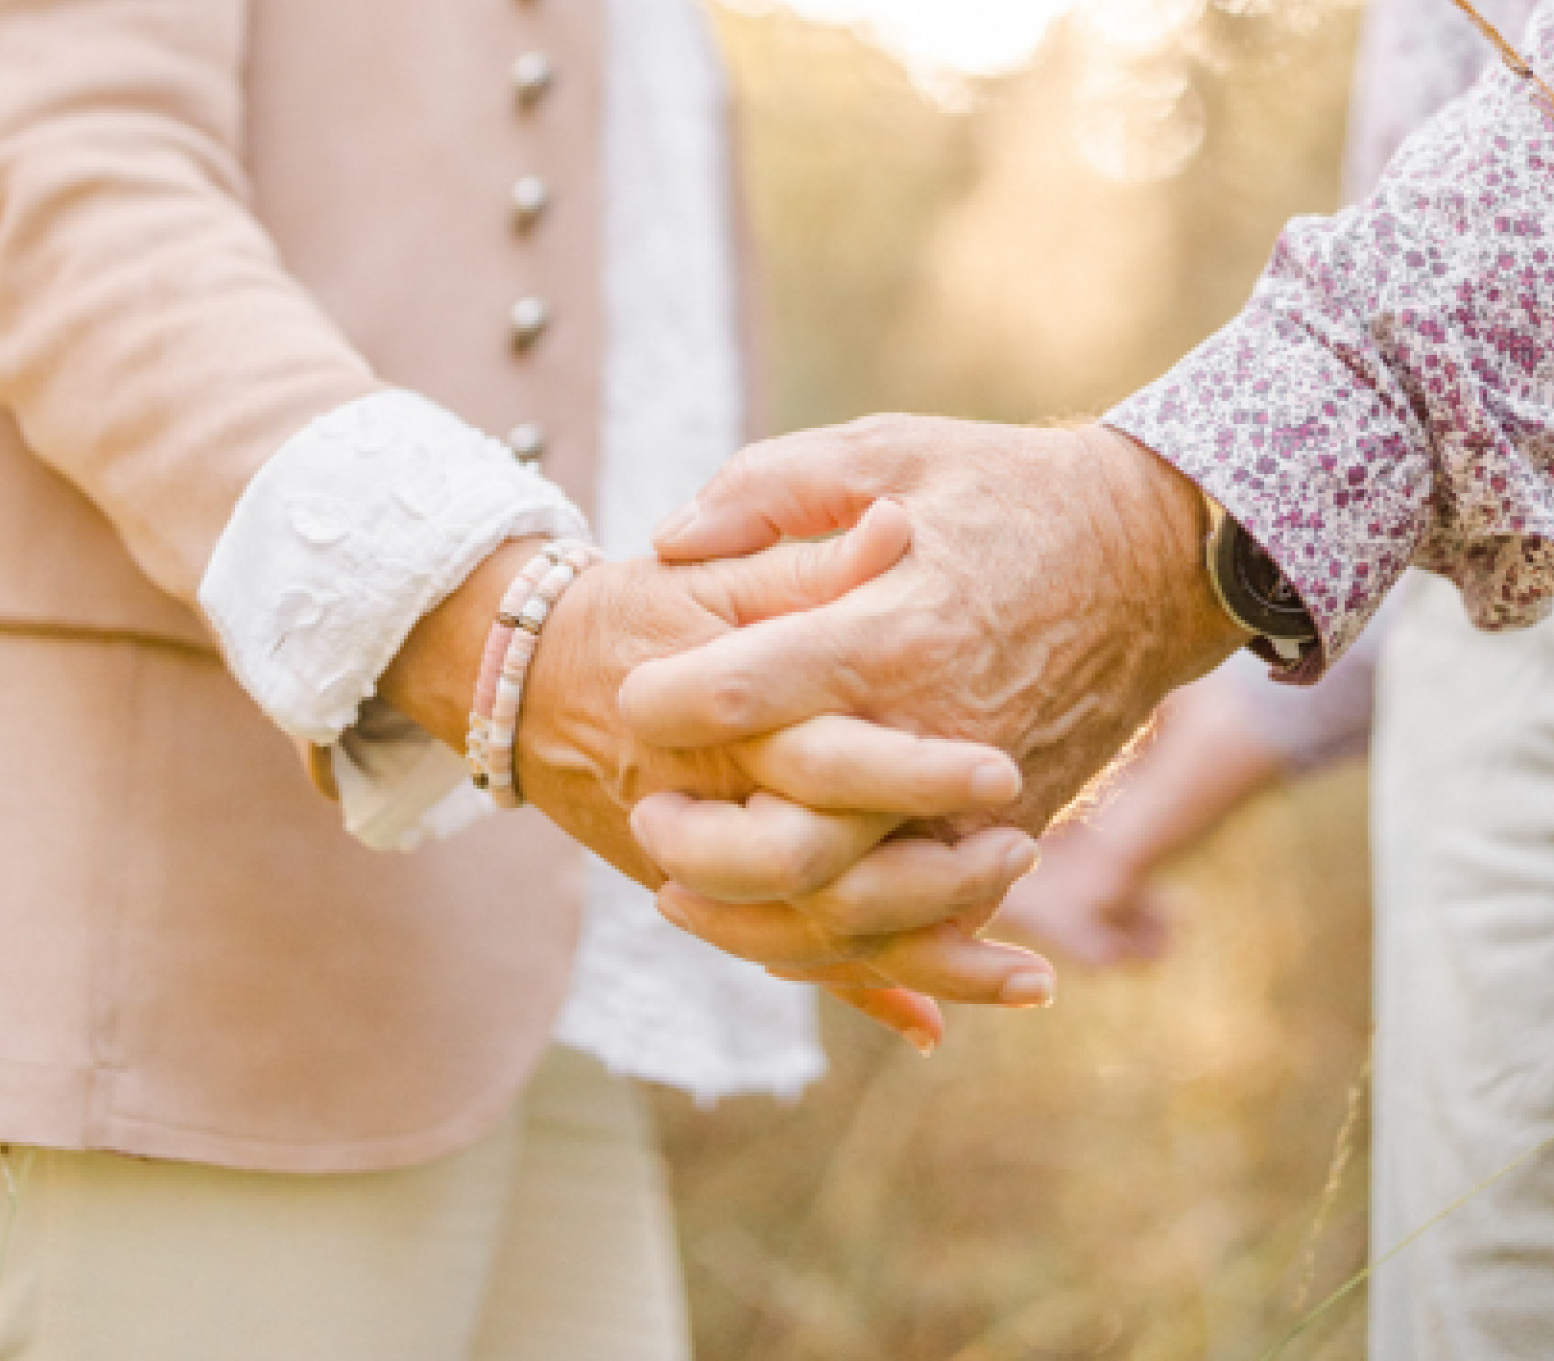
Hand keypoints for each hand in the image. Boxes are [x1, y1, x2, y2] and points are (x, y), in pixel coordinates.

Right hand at [382, 506, 1038, 1042]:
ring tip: (1026, 965)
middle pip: (826, 866)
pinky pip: (790, 962)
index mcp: (725, 711)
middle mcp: (714, 799)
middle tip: (1026, 848)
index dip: (915, 770)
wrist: (527, 680)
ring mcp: (708, 864)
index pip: (825, 755)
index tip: (1004, 766)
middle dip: (931, 876)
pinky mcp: (711, 897)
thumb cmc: (644, 606)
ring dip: (923, 955)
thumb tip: (902, 527)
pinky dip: (865, 995)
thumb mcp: (724, 568)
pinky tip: (939, 1026)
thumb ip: (813, 560)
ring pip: (816, 937)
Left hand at [616, 416, 1235, 993]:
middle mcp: (937, 733)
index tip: (627, 696)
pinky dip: (843, 942)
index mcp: (895, 630)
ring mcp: (983, 800)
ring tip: (682, 891)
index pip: (747, 693)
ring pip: (851, 908)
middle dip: (698, 844)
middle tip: (643, 815)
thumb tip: (671, 542)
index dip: (666, 703)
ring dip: (753, 917)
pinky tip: (779, 929)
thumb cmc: (1015, 492)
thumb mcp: (893, 451)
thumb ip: (773, 488)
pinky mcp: (1016, 832)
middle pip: (791, 841)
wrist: (1162, 555)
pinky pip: (919, 919)